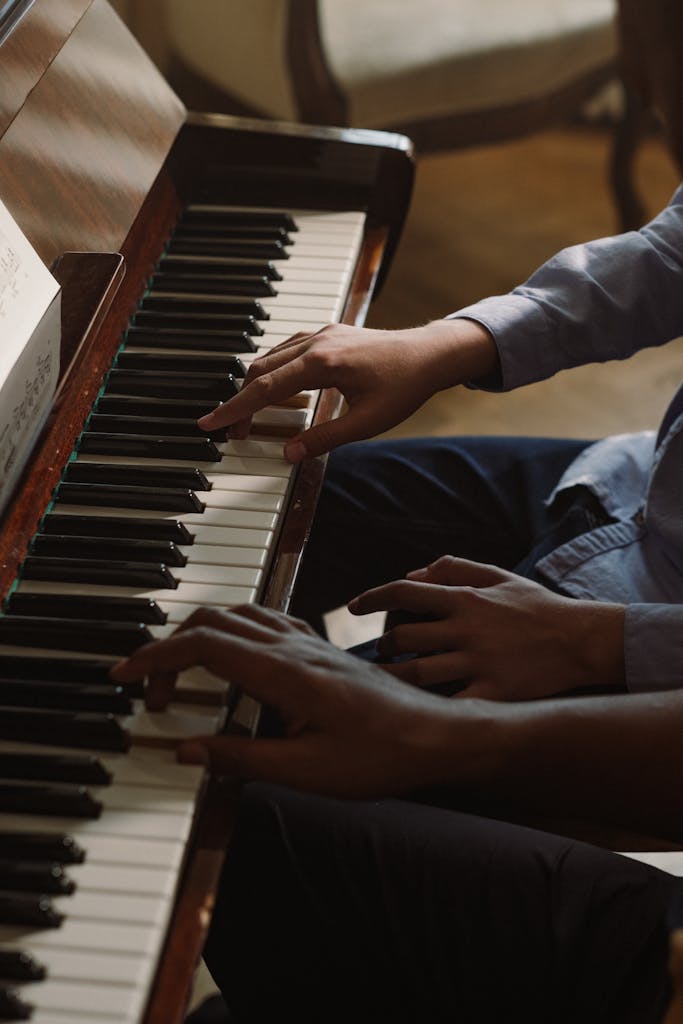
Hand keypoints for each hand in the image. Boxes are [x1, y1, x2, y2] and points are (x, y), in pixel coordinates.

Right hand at [110, 604, 459, 797]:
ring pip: (238, 615)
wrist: (438, 736)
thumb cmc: (382, 755)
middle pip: (213, 620)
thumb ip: (241, 758)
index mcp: (284, 673)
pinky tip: (234, 662)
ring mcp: (309, 644)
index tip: (125, 676)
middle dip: (170, 647)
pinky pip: (265, 622)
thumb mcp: (306, 772)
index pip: (203, 645)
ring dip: (200, 635)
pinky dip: (233, 632)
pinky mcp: (321, 651)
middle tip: (150, 689)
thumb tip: (186, 749)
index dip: (156, 657)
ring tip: (179, 673)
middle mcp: (293, 647)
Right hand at [197, 319, 497, 460]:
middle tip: (233, 432)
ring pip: (271, 357)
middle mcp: (316, 342)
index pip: (264, 389)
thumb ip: (325, 439)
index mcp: (321, 363)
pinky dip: (272, 369)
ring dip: (255, 385)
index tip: (210, 424)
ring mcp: (322, 334)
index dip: (234, 410)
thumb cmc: (404, 386)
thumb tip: (289, 455)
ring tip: (249, 415)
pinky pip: (287, 349)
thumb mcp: (366, 422)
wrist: (430, 354)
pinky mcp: (329, 334)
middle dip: (241, 403)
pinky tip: (274, 386)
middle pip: (260, 371)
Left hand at [348, 557, 625, 700]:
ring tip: (391, 680)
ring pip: (417, 672)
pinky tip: (417, 711)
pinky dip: (429, 709)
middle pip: (403, 637)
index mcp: (465, 598)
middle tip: (387, 651)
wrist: (581, 640)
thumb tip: (413, 574)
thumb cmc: (537, 606)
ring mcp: (479, 663)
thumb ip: (455, 568)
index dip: (372, 597)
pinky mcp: (493, 692)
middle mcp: (466, 629)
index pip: (404, 592)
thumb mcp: (499, 575)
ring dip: (396, 676)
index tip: (352, 606)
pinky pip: (450, 704)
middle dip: (386, 644)